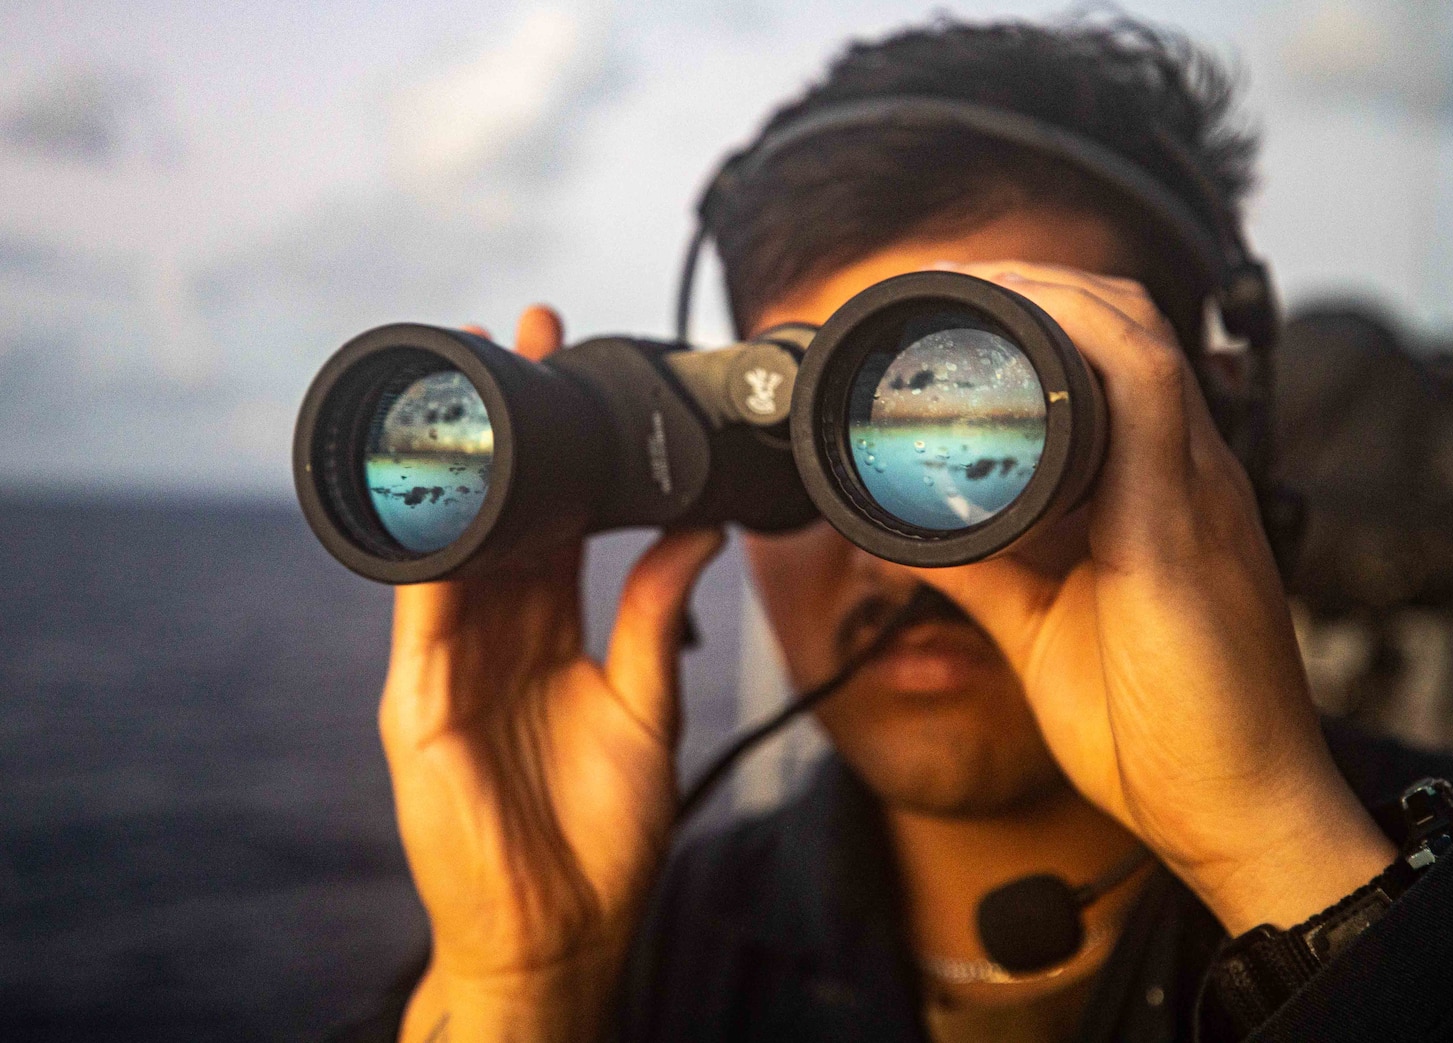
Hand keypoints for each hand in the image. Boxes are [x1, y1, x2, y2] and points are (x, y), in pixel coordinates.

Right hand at [380, 306, 723, 1039]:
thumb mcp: (646, 704)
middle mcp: (493, 637)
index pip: (551, 522)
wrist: (565, 928)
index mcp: (546, 635)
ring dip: (464, 465)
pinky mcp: (418, 706)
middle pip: (501, 513)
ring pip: (454, 546)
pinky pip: (422, 616)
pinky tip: (442, 485)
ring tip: (475, 380)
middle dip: (511, 426)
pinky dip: (429, 551)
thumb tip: (696, 524)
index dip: (565, 452)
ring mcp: (449, 667)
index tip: (573, 368)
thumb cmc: (603, 831)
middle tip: (525, 334)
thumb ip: (656, 614)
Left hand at [912, 262, 1393, 933]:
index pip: (1111, 361)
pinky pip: (1149, 397)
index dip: (1037, 314)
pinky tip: (1025, 336)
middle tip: (945, 287)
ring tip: (966, 291)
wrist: (1227, 808)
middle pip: (1124, 323)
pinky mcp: (1185, 525)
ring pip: (1136, 336)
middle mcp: (1184, 474)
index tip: (949, 310)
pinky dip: (1086, 349)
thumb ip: (981, 568)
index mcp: (1156, 492)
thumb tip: (907, 527)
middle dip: (1033, 285)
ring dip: (1050, 296)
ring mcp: (1193, 490)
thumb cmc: (1155, 725)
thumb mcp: (1039, 625)